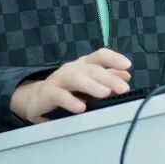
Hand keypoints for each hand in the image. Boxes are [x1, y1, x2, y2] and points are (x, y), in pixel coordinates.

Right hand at [9, 48, 131, 122]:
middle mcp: (72, 69)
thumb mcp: (88, 81)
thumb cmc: (66, 88)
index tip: (128, 65)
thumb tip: (126, 75)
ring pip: (75, 78)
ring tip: (105, 93)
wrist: (36, 98)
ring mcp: (59, 80)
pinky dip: (70, 101)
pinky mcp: (48, 93)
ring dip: (91, 85)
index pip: (100, 55)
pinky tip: (81, 108)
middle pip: (91, 69)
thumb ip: (107, 77)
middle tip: (123, 88)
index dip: (114, 58)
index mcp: (83, 64)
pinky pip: (59, 96)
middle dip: (109, 78)